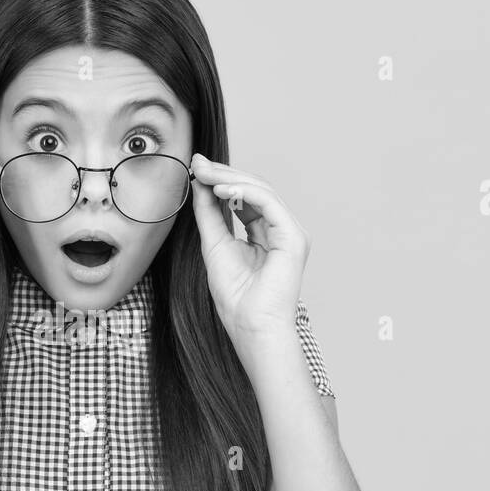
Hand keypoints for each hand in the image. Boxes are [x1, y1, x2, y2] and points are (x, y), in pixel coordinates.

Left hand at [189, 152, 310, 345]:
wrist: (252, 327)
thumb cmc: (236, 299)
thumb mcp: (214, 245)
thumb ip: (209, 214)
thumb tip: (200, 184)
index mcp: (264, 235)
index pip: (243, 199)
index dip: (220, 181)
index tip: (196, 168)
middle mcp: (279, 231)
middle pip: (253, 190)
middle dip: (223, 174)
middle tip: (197, 163)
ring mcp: (290, 233)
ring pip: (261, 191)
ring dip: (230, 179)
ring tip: (204, 174)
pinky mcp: (293, 237)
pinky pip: (268, 203)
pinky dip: (244, 192)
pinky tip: (221, 189)